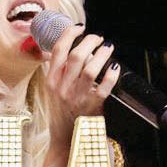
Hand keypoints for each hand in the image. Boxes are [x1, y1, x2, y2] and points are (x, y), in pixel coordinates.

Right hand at [44, 25, 119, 145]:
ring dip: (102, 54)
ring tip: (108, 48)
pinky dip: (111, 74)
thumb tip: (59, 50)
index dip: (69, 35)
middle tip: (97, 38)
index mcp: (51, 80)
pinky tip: (114, 67)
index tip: (78, 27)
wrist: (65, 138)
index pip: (57, 50)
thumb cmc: (61, 112)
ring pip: (91, 68)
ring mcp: (77, 96)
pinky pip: (104, 85)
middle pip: (76, 55)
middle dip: (89, 41)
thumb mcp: (52, 90)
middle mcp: (62, 86)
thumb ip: (56, 71)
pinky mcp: (92, 105)